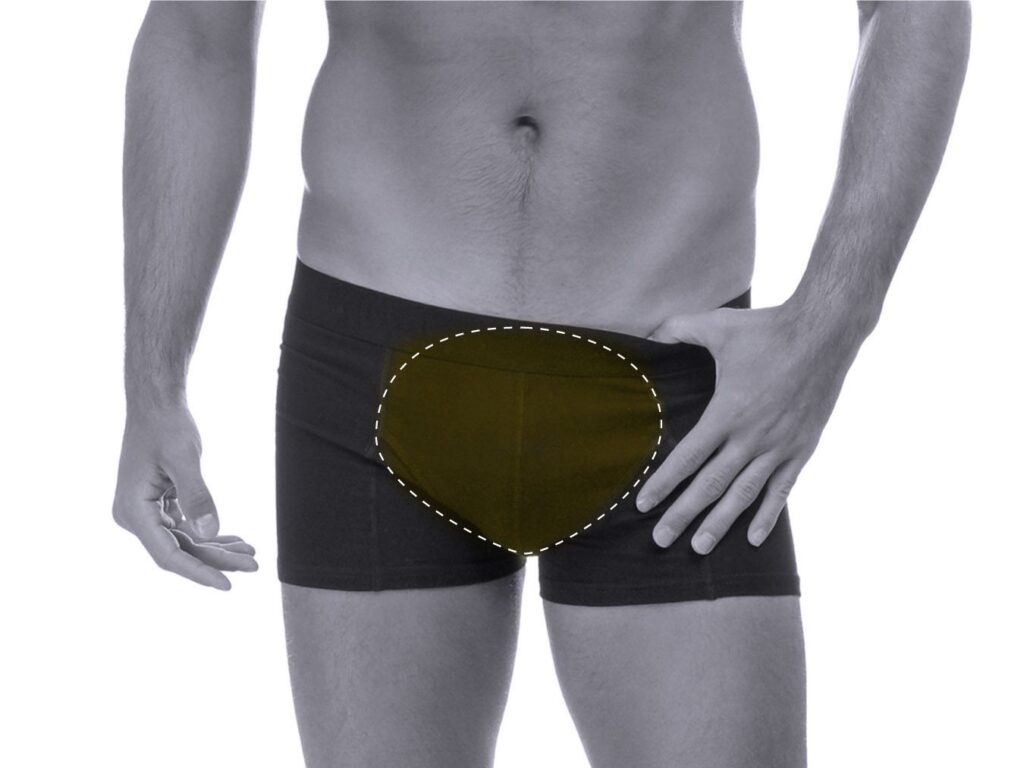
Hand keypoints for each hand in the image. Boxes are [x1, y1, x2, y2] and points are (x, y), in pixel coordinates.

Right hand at [112, 404, 257, 589]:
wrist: (156, 404)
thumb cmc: (166, 426)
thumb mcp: (184, 459)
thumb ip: (197, 497)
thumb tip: (210, 533)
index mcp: (133, 511)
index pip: (168, 555)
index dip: (199, 572)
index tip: (227, 584)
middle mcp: (134, 517)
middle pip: (180, 551)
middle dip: (217, 560)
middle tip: (254, 565)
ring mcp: (145, 513)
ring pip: (185, 542)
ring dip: (217, 548)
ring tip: (251, 554)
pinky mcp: (158, 506)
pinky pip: (185, 529)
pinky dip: (210, 534)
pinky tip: (236, 540)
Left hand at [635, 299, 858, 551]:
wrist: (825, 332)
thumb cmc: (768, 329)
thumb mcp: (717, 325)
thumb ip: (678, 329)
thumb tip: (649, 331)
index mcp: (727, 412)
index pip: (688, 458)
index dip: (663, 484)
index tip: (642, 506)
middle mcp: (752, 437)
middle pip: (711, 485)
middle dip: (683, 515)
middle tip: (661, 540)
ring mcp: (779, 447)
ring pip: (744, 495)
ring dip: (721, 523)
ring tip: (700, 548)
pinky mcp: (802, 448)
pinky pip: (782, 489)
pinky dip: (768, 515)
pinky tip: (754, 538)